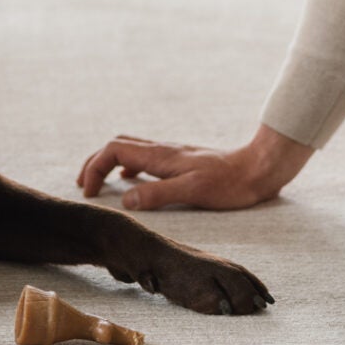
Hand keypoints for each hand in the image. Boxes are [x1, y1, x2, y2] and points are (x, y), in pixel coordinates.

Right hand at [76, 124, 312, 211]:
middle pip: (116, 145)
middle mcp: (163, 151)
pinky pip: (145, 158)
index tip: (90, 192)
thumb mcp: (192, 191)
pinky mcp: (181, 162)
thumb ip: (157, 194)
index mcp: (160, 156)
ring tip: (101, 184)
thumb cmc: (229, 184)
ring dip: (110, 163)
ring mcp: (172, 155)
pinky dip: (128, 167)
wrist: (258, 169)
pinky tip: (133, 183)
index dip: (94, 168)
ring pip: (130, 149)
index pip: (113, 150)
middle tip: (85, 186)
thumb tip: (125, 199)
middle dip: (95, 162)